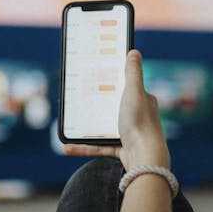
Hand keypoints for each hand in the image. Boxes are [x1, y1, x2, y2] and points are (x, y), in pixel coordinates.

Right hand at [62, 50, 169, 169]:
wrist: (144, 159)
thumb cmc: (140, 123)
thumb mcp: (134, 92)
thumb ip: (132, 73)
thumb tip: (134, 52)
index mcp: (143, 101)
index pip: (127, 87)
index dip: (112, 83)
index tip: (95, 79)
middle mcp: (138, 116)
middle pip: (113, 108)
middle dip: (95, 105)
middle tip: (77, 99)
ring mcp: (129, 134)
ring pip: (103, 128)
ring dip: (85, 127)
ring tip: (69, 123)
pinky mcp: (121, 150)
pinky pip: (99, 146)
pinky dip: (83, 146)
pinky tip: (67, 147)